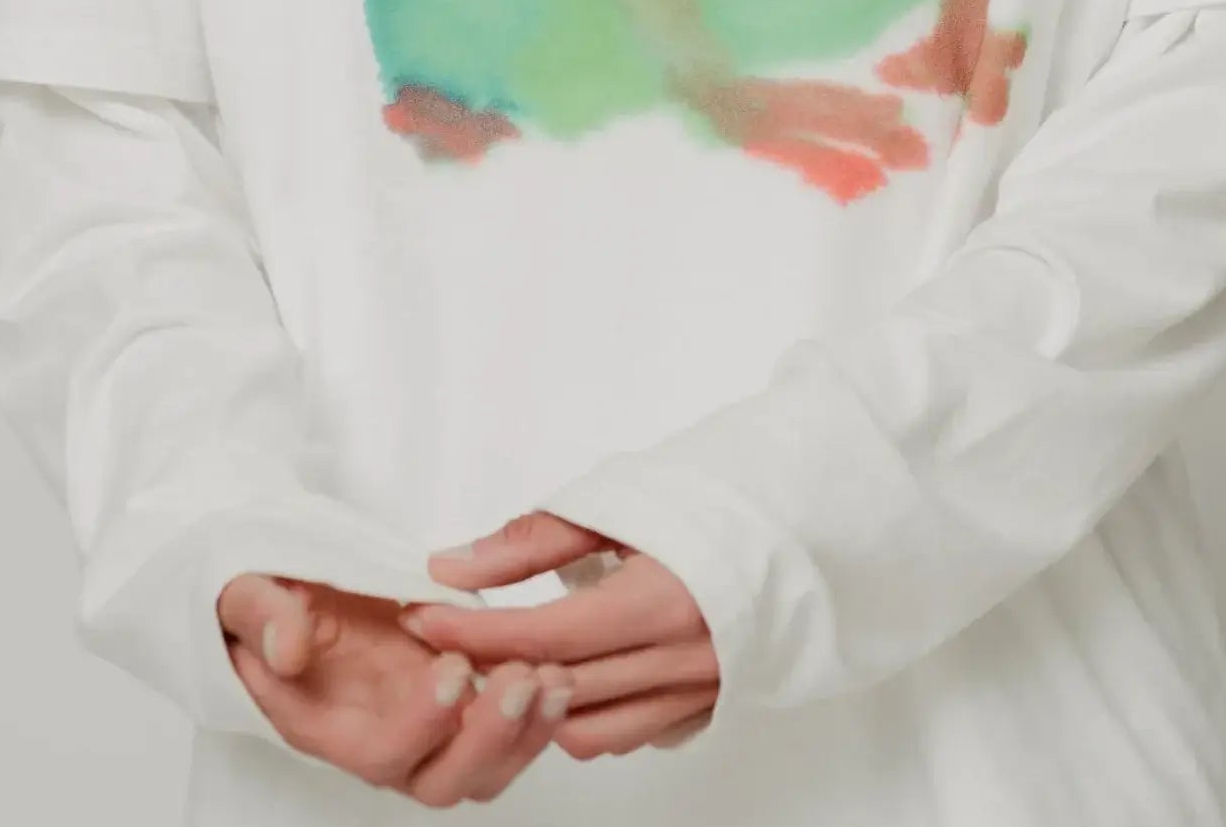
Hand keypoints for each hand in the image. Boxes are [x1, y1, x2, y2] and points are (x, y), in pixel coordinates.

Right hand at [216, 572, 575, 805]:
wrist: (289, 590)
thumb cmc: (267, 599)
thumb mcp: (248, 592)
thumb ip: (263, 617)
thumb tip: (289, 649)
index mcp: (325, 724)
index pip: (379, 756)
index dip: (420, 727)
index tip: (452, 670)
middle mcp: (379, 738)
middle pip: (442, 781)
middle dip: (489, 739)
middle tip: (522, 678)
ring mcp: (421, 725)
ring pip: (482, 768)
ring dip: (525, 733)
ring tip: (555, 679)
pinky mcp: (454, 700)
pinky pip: (502, 731)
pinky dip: (535, 712)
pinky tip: (559, 671)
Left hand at [399, 511, 718, 757]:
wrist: (799, 509)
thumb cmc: (714, 495)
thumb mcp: (618, 500)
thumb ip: (532, 540)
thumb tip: (454, 566)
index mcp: (663, 600)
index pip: (542, 635)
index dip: (473, 630)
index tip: (426, 614)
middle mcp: (684, 659)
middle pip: (557, 687)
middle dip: (490, 667)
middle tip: (445, 637)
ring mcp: (700, 691)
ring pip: (589, 730)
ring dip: (537, 703)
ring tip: (506, 659)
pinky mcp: (708, 704)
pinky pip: (628, 731)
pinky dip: (586, 713)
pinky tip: (569, 673)